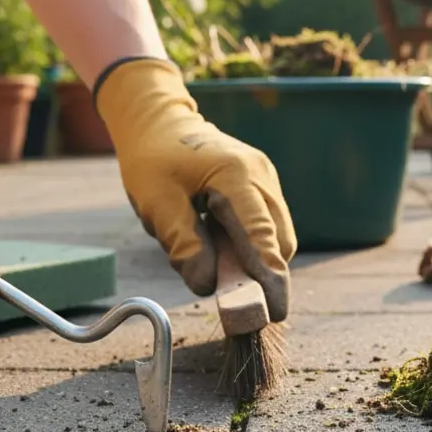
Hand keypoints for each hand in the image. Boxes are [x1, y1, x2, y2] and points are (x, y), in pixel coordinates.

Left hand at [94, 58, 295, 320]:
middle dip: (264, 274)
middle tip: (238, 302)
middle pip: (279, 240)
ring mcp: (266, 178)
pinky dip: (250, 246)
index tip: (273, 309)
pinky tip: (220, 246)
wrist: (157, 121)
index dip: (268, 276)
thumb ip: (183, 244)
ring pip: (276, 235)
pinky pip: (266, 225)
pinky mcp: (262, 186)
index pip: (261, 235)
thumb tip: (207, 285)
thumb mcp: (157, 203)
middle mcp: (261, 175)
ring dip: (255, 260)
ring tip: (218, 265)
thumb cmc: (153, 159)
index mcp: (236, 174)